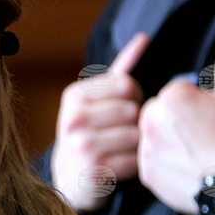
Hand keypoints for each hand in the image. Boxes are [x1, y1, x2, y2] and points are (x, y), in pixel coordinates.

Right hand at [50, 32, 148, 211]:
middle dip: (137, 122)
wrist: (70, 177)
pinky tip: (121, 164)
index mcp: (74, 96)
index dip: (135, 98)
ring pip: (136, 136)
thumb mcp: (97, 100)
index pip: (128, 85)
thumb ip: (121, 70)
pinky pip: (134, 161)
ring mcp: (81, 146)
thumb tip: (144, 37)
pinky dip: (135, 165)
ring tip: (123, 148)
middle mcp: (74, 119)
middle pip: (133, 110)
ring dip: (137, 144)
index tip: (124, 110)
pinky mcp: (94, 171)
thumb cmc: (90, 133)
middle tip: (124, 132)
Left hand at [137, 37, 214, 214]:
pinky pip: (150, 162)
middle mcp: (151, 121)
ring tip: (192, 152)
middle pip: (157, 113)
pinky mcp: (146, 173)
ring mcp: (146, 148)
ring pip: (151, 137)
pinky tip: (184, 166)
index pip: (175, 92)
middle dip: (174, 120)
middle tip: (199, 135)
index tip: (207, 118)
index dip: (193, 103)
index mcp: (170, 98)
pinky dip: (163, 163)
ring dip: (166, 140)